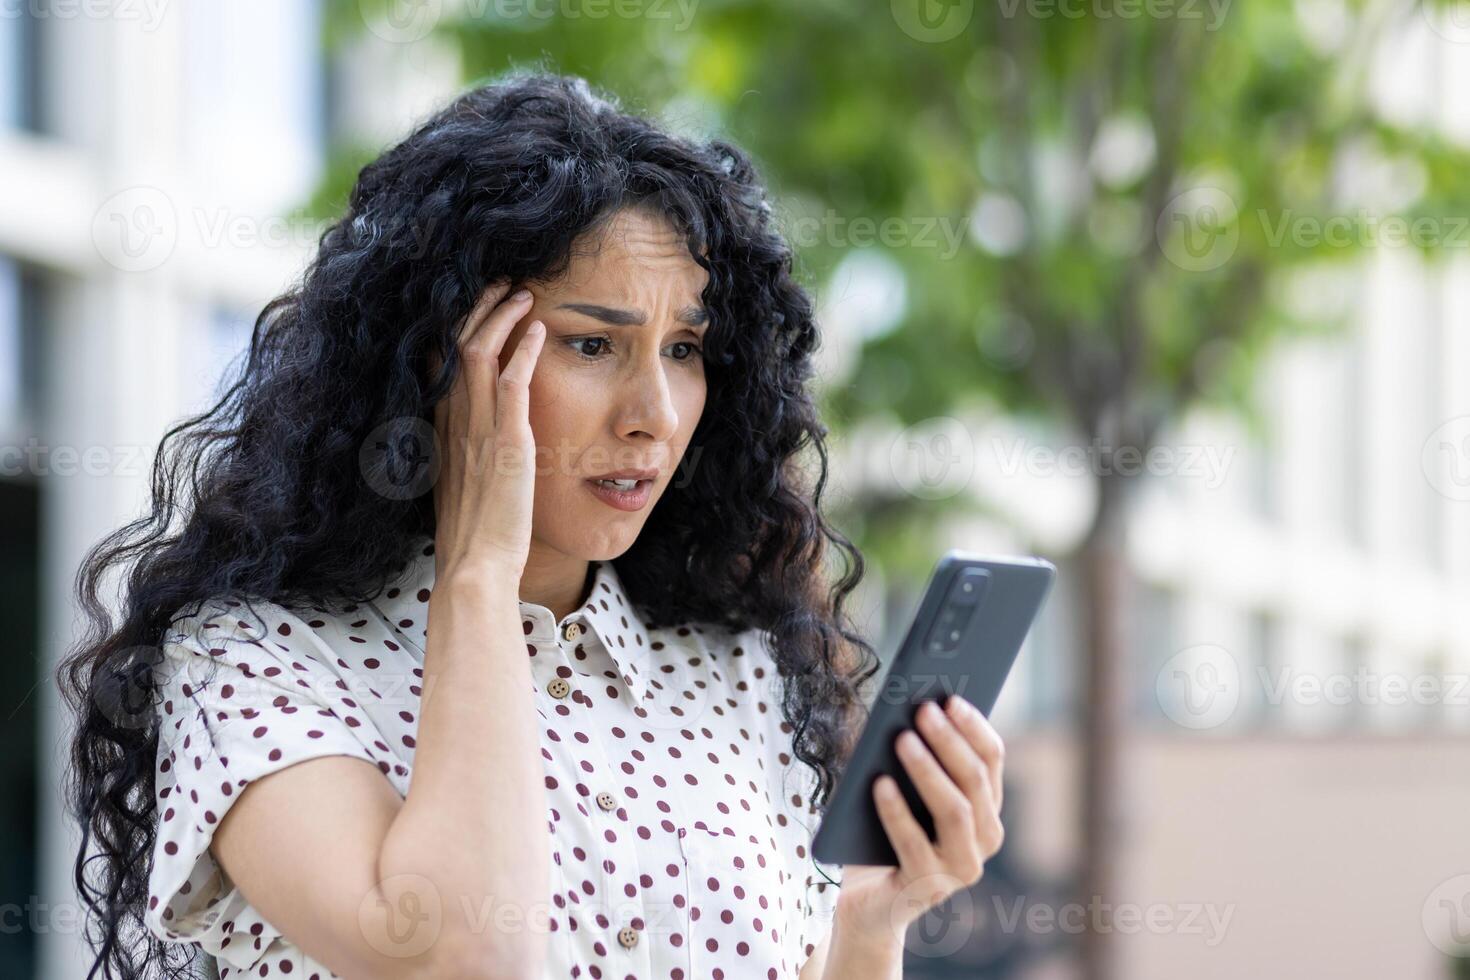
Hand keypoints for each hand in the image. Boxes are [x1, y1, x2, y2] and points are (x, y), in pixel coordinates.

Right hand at [429, 280, 545, 580]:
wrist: (475, 568)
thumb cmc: (473, 538)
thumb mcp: (461, 488)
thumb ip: (465, 457)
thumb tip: (475, 445)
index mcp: (441, 432)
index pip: (440, 364)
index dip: (455, 329)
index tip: (474, 306)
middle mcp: (453, 424)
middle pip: (455, 347)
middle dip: (477, 309)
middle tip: (501, 284)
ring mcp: (478, 431)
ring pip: (479, 354)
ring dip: (501, 317)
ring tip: (521, 293)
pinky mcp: (508, 444)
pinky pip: (512, 384)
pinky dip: (525, 351)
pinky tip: (539, 329)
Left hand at [832, 695, 1004, 946]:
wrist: (869, 903)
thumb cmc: (886, 836)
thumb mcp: (905, 793)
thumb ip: (915, 761)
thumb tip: (905, 712)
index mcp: (986, 809)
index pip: (992, 759)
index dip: (973, 725)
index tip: (950, 696)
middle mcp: (984, 840)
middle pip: (975, 781)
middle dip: (949, 741)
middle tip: (923, 710)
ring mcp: (960, 868)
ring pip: (954, 810)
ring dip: (928, 770)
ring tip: (901, 739)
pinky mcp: (927, 888)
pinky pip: (913, 843)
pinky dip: (896, 810)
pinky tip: (878, 784)